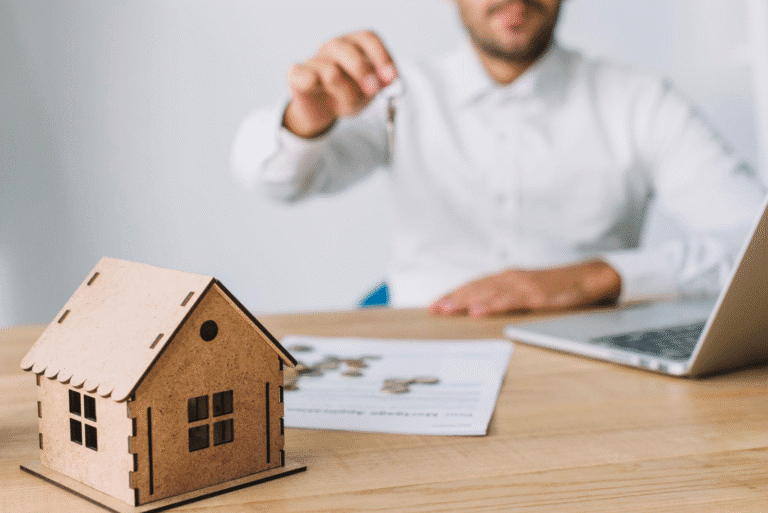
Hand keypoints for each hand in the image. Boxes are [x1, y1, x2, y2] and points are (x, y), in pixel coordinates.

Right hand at [283, 31, 397, 137]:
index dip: (381, 56)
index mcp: (353, 44)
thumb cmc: (348, 94)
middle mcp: (333, 47)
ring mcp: (314, 59)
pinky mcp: (297, 74)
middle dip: (364, 73)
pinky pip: (308, 78)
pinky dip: (315, 85)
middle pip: (349, 51)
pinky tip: (319, 90)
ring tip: (348, 103)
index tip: (391, 77)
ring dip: (346, 94)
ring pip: (332, 72)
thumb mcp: (370, 91)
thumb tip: (388, 78)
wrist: (322, 112)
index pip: (367, 38)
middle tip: (372, 91)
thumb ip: (381, 82)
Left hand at [429, 260, 621, 317]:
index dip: (454, 294)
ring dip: (465, 301)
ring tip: (446, 310)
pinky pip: (510, 301)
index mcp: (508, 278)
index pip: (475, 285)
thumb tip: (483, 308)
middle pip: (476, 288)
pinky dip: (491, 306)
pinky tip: (478, 312)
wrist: (590, 277)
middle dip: (453, 298)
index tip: (435, 305)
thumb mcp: (528, 290)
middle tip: (433, 309)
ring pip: (488, 293)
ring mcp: (524, 286)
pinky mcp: (537, 296)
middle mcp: (512, 278)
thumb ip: (508, 296)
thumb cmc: (558, 286)